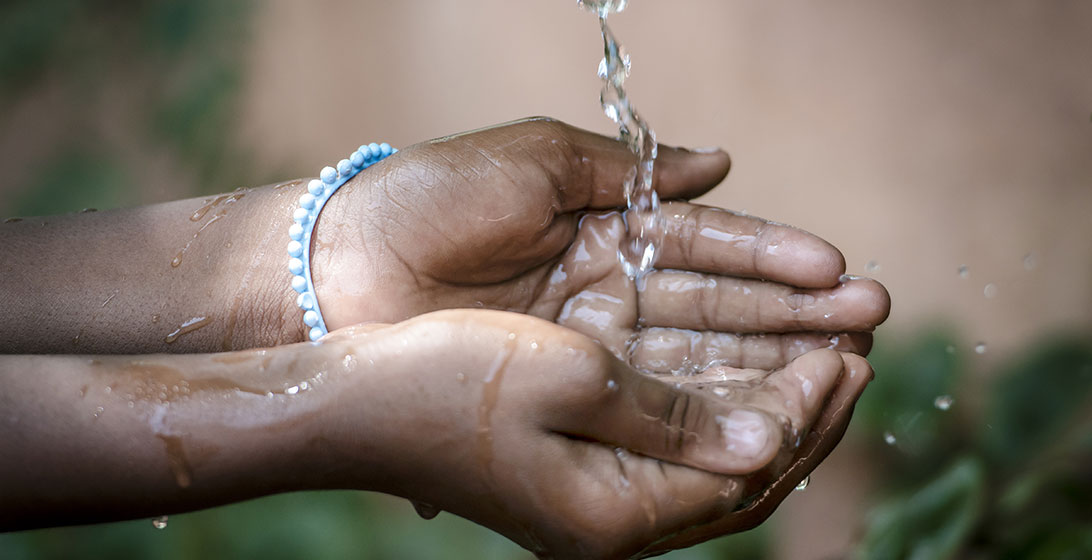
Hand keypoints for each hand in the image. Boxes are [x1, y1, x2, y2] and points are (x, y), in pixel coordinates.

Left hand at [310, 117, 888, 369]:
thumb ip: (629, 168)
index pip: (706, 246)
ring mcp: (588, 344)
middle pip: (716, 306)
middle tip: (870, 320)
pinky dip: (706, 401)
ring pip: (694, 356)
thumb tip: (723, 161)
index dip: (772, 258)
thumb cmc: (431, 198)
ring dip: (769, 360)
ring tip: (843, 363)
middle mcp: (606, 289)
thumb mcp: (535, 161)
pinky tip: (765, 408)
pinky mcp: (564, 389)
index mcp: (603, 226)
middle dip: (793, 312)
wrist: (339, 267)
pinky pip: (647, 397)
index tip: (837, 270)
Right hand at [315, 309, 872, 558]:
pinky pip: (672, 447)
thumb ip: (674, 415)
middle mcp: (612, 522)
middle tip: (855, 350)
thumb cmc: (446, 382)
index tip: (845, 350)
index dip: (805, 409)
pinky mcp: (575, 471)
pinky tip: (738, 370)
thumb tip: (765, 439)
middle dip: (806, 413)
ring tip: (818, 354)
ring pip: (712, 461)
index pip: (747, 471)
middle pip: (741, 478)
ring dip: (767, 405)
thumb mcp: (570, 380)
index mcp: (615, 514)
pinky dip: (715, 408)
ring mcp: (593, 500)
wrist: (351, 402)